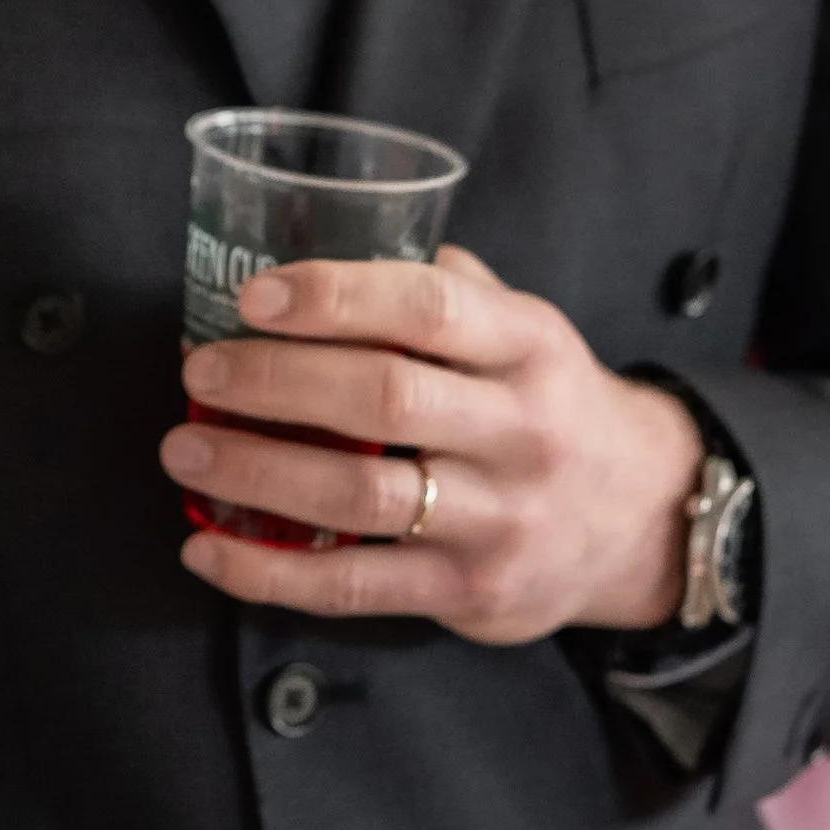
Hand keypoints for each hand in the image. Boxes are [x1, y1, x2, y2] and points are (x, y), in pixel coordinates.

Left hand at [160, 245, 705, 640]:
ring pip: (361, 496)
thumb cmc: (554, 403)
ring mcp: (497, 518)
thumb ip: (448, 289)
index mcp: (528, 346)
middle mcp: (519, 431)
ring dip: (257, 471)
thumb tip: (338, 237)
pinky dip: (270, 572)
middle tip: (199, 372)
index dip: (335, 296)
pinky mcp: (469, 592)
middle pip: (383, 400)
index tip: (253, 297)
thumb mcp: (528, 330)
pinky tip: (208, 549)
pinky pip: (355, 586)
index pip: (428, 309)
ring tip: (185, 449)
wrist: (644, 519)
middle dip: (275, 382)